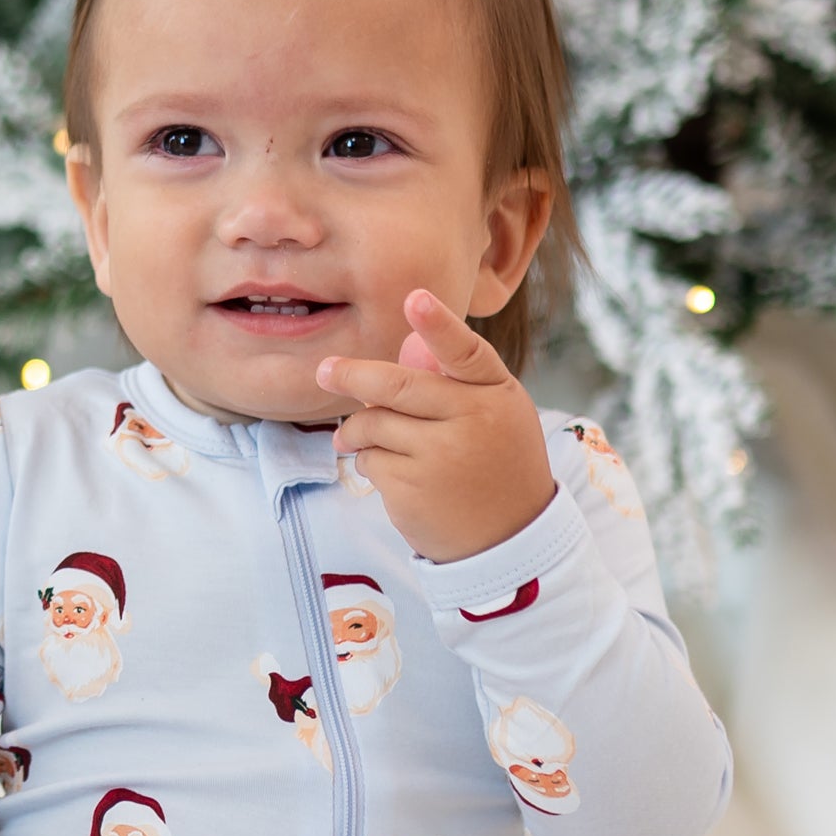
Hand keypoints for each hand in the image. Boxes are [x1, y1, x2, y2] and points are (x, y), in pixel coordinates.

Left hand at [319, 288, 556, 565]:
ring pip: (374, 423)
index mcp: (494, 393)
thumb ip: (458, 381)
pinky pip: (370, 459)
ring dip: (356, 430)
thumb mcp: (496, 413)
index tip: (415, 298)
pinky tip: (390, 472)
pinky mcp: (413, 489)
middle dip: (352, 375)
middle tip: (325, 370)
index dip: (438, 325)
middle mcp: (472, 421)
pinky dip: (368, 461)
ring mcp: (441, 457)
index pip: (465, 352)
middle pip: (397, 386)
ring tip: (355, 438)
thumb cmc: (496, 461)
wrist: (510, 536)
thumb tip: (396, 353)